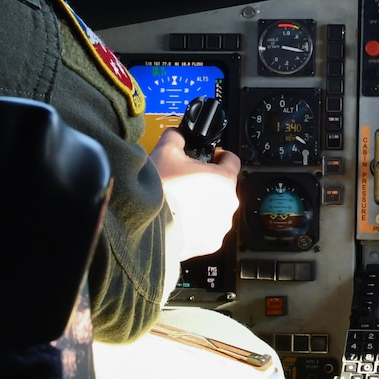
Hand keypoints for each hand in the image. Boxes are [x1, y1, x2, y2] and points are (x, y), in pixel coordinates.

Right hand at [149, 130, 241, 261]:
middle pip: (223, 186)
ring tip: (180, 202)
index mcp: (224, 180)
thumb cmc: (159, 191)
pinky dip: (197, 224)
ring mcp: (220, 226)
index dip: (219, 155)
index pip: (232, 160)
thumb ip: (177, 137)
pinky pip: (207, 229)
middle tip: (186, 181)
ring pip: (216, 209)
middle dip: (207, 182)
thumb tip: (178, 134)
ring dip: (203, 204)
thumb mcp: (166, 151)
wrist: (145, 225)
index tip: (211, 157)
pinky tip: (180, 219)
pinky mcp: (209, 243)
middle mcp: (228, 204)